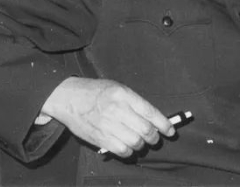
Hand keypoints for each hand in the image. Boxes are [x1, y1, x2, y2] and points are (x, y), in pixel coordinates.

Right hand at [41, 77, 174, 156]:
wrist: (68, 97)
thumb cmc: (96, 92)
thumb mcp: (118, 88)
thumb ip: (135, 102)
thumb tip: (153, 119)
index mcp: (124, 95)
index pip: (150, 112)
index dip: (164, 124)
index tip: (170, 131)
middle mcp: (117, 110)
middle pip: (145, 130)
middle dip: (154, 137)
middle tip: (155, 138)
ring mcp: (107, 125)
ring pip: (135, 142)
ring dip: (142, 145)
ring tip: (141, 142)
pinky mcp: (99, 138)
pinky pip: (121, 150)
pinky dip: (129, 152)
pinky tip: (129, 147)